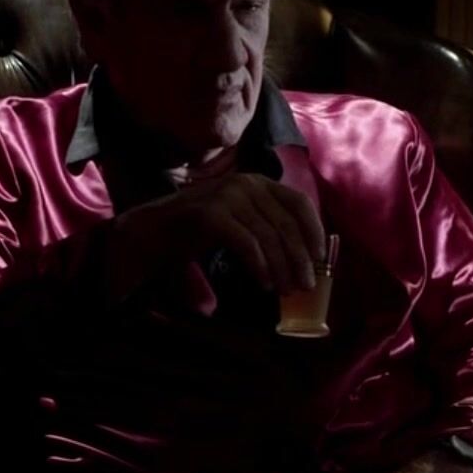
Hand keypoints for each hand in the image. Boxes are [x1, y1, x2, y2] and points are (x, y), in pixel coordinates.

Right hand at [110, 172, 324, 295]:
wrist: (151, 232)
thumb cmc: (198, 232)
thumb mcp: (240, 224)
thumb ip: (267, 231)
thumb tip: (303, 261)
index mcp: (257, 182)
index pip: (299, 202)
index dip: (315, 231)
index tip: (321, 259)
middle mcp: (245, 182)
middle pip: (287, 223)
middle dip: (299, 258)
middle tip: (304, 285)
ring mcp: (227, 195)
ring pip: (269, 235)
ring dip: (282, 267)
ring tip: (285, 290)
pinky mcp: (210, 212)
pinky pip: (245, 242)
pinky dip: (258, 265)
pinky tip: (262, 283)